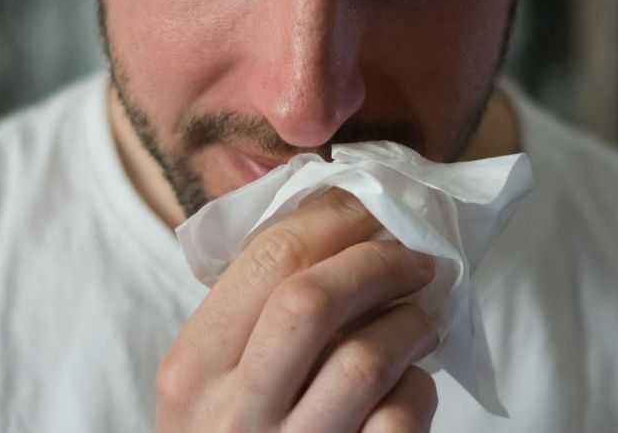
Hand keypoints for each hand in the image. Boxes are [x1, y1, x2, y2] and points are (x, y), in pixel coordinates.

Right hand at [156, 189, 439, 431]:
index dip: (334, 219)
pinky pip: (399, 418)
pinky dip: (418, 390)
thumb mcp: (212, 385)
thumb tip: (340, 221)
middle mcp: (230, 414)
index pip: (266, 259)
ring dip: (412, 321)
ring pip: (366, 357)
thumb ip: (252, 316)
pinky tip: (412, 384)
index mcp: (191, 370)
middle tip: (416, 256)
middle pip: (312, 299)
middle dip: (377, 261)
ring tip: (427, 313)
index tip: (373, 207)